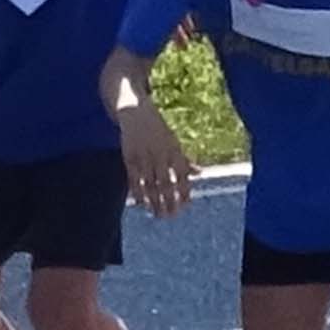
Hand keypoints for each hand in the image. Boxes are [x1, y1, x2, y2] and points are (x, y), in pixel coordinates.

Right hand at [116, 101, 195, 217]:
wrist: (136, 113)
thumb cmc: (158, 130)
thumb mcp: (173, 142)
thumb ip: (185, 159)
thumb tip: (200, 173)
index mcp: (173, 150)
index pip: (181, 175)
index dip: (184, 191)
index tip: (185, 205)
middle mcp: (160, 154)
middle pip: (166, 183)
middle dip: (169, 201)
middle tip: (171, 216)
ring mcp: (144, 156)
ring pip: (150, 184)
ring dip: (154, 201)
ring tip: (157, 214)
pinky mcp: (129, 157)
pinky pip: (134, 178)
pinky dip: (137, 192)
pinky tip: (141, 203)